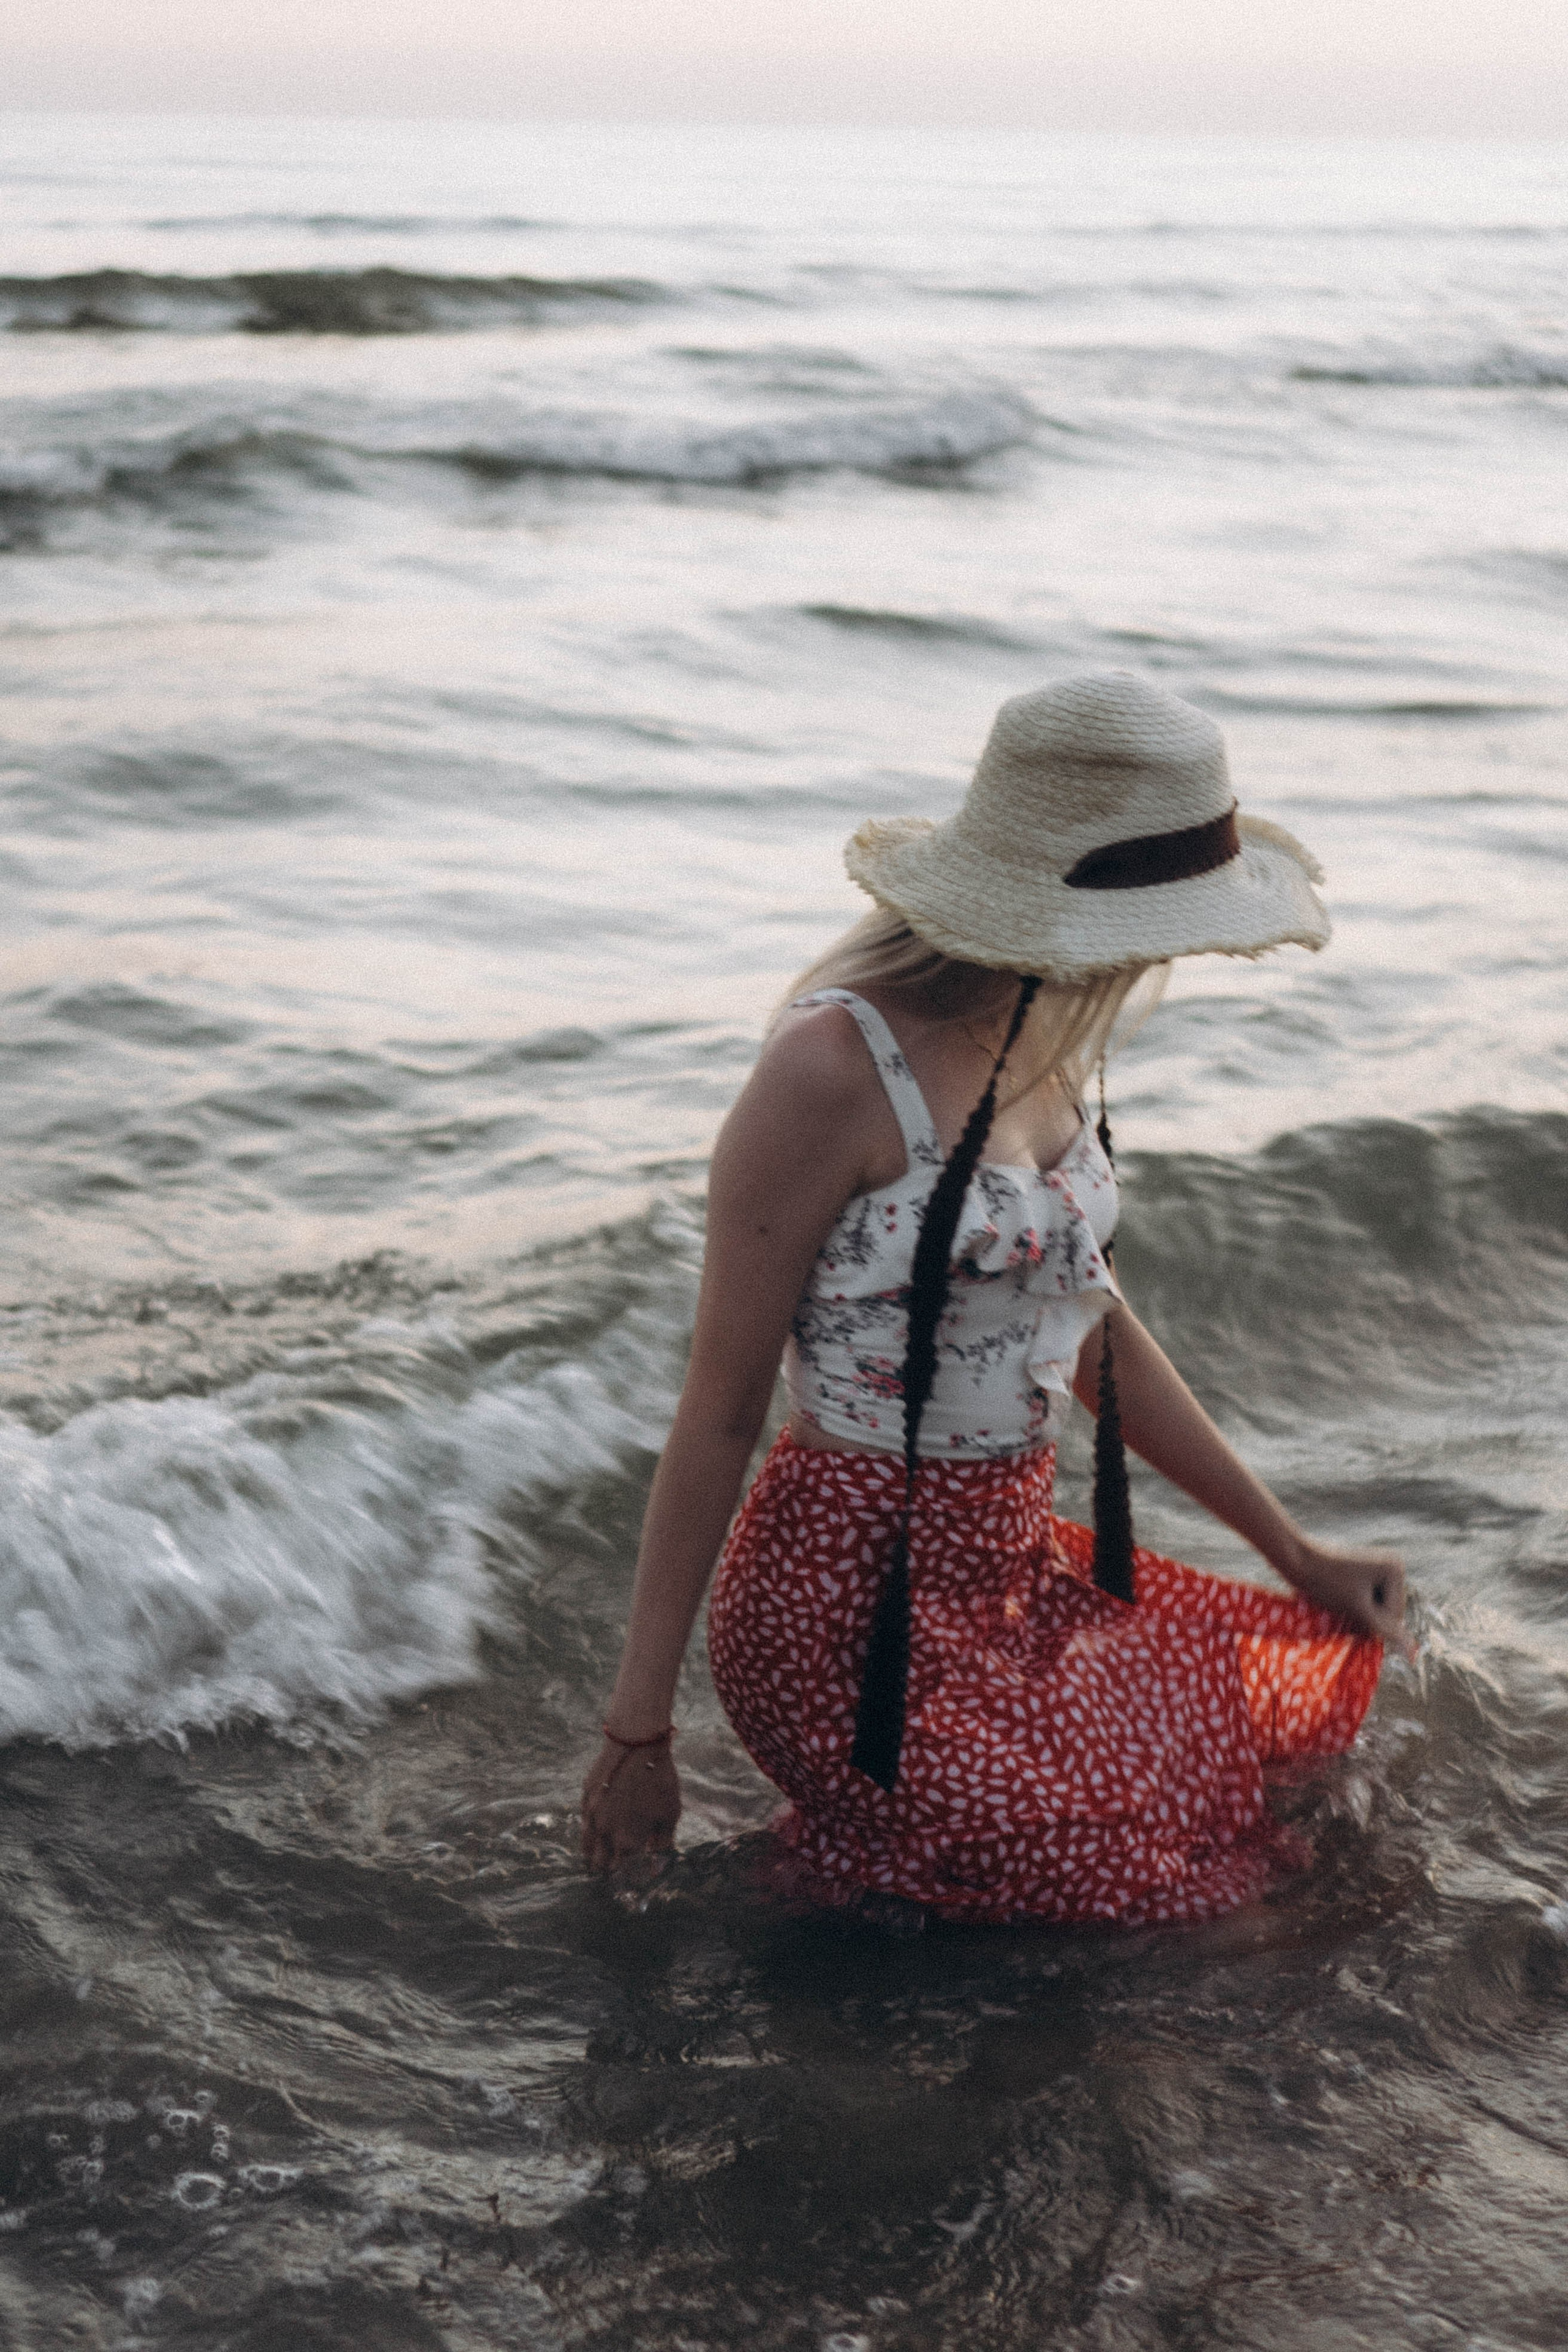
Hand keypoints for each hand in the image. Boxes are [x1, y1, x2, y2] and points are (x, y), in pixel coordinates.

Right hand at [581, 1738, 681, 1871]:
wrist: (635, 1743)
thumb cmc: (658, 1779)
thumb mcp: (670, 1813)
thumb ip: (662, 1843)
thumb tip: (657, 1866)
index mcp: (627, 1841)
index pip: (622, 1872)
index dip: (627, 1878)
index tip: (630, 1879)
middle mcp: (605, 1832)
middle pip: (600, 1862)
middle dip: (605, 1871)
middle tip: (609, 1874)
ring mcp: (592, 1814)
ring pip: (586, 1845)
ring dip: (592, 1855)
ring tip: (595, 1861)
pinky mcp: (585, 1796)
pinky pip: (583, 1822)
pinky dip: (588, 1831)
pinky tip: (592, 1831)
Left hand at [1276, 1535, 1411, 1653]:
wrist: (1297, 1559)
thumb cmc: (1327, 1584)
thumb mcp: (1359, 1611)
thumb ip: (1387, 1632)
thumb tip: (1413, 1656)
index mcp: (1396, 1569)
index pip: (1395, 1616)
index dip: (1371, 1619)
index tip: (1348, 1599)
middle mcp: (1393, 1566)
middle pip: (1389, 1612)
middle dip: (1367, 1616)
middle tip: (1342, 1601)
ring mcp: (1380, 1569)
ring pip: (1377, 1610)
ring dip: (1360, 1613)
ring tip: (1339, 1599)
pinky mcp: (1367, 1574)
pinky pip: (1368, 1602)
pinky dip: (1355, 1607)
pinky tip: (1340, 1597)